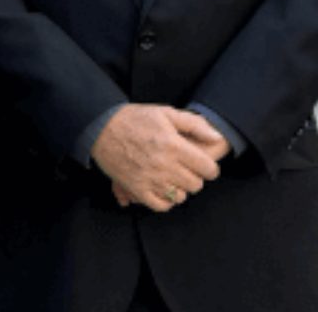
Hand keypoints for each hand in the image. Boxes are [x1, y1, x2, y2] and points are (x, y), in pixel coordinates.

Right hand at [91, 104, 219, 211]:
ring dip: (179, 188)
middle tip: (184, 169)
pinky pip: (161, 206)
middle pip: (196, 185)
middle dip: (194, 177)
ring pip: (180, 197)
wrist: (101, 127)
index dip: (209, 167)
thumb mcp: (165, 113)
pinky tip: (162, 189)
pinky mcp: (136, 189)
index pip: (208, 169)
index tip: (201, 164)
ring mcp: (150, 179)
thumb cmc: (134, 118)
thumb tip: (217, 138)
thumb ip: (194, 125)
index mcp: (174, 145)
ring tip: (172, 178)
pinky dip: (165, 201)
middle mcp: (164, 165)